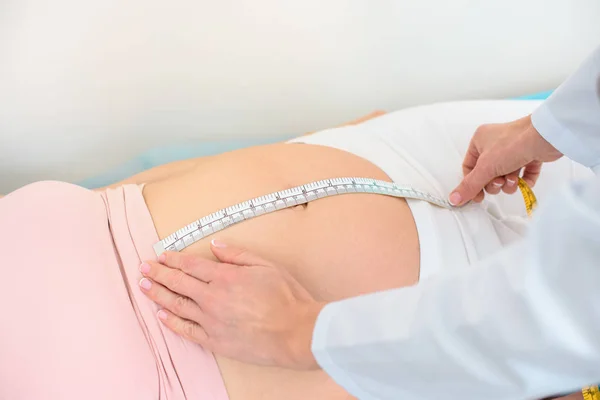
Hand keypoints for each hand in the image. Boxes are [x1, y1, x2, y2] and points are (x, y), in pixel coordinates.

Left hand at [139, 240, 323, 369]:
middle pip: (178, 283)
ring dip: (158, 295)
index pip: (191, 265)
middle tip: (143, 268)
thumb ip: (238, 255)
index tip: (162, 256)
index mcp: (225, 277)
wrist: (296, 333)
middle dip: (158, 274)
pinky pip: (187, 330)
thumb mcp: (266, 266)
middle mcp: (213, 298)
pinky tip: (161, 316)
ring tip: (144, 287)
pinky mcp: (215, 341)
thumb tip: (216, 246)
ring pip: (177, 306)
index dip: (174, 259)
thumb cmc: (286, 298)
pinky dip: (172, 322)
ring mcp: (211, 321)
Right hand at [449, 115, 562, 205]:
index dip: (473, 184)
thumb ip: (470, 185)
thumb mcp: (485, 168)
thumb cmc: (513, 144)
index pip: (469, 168)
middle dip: (495, 183)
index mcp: (480, 141)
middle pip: (487, 175)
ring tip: (514, 179)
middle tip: (499, 182)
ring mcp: (513, 150)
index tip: (478, 197)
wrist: (545, 137)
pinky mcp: (530, 156)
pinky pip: (522, 175)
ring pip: (505, 176)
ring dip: (509, 183)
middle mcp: (495, 144)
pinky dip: (523, 181)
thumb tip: (454, 199)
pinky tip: (524, 180)